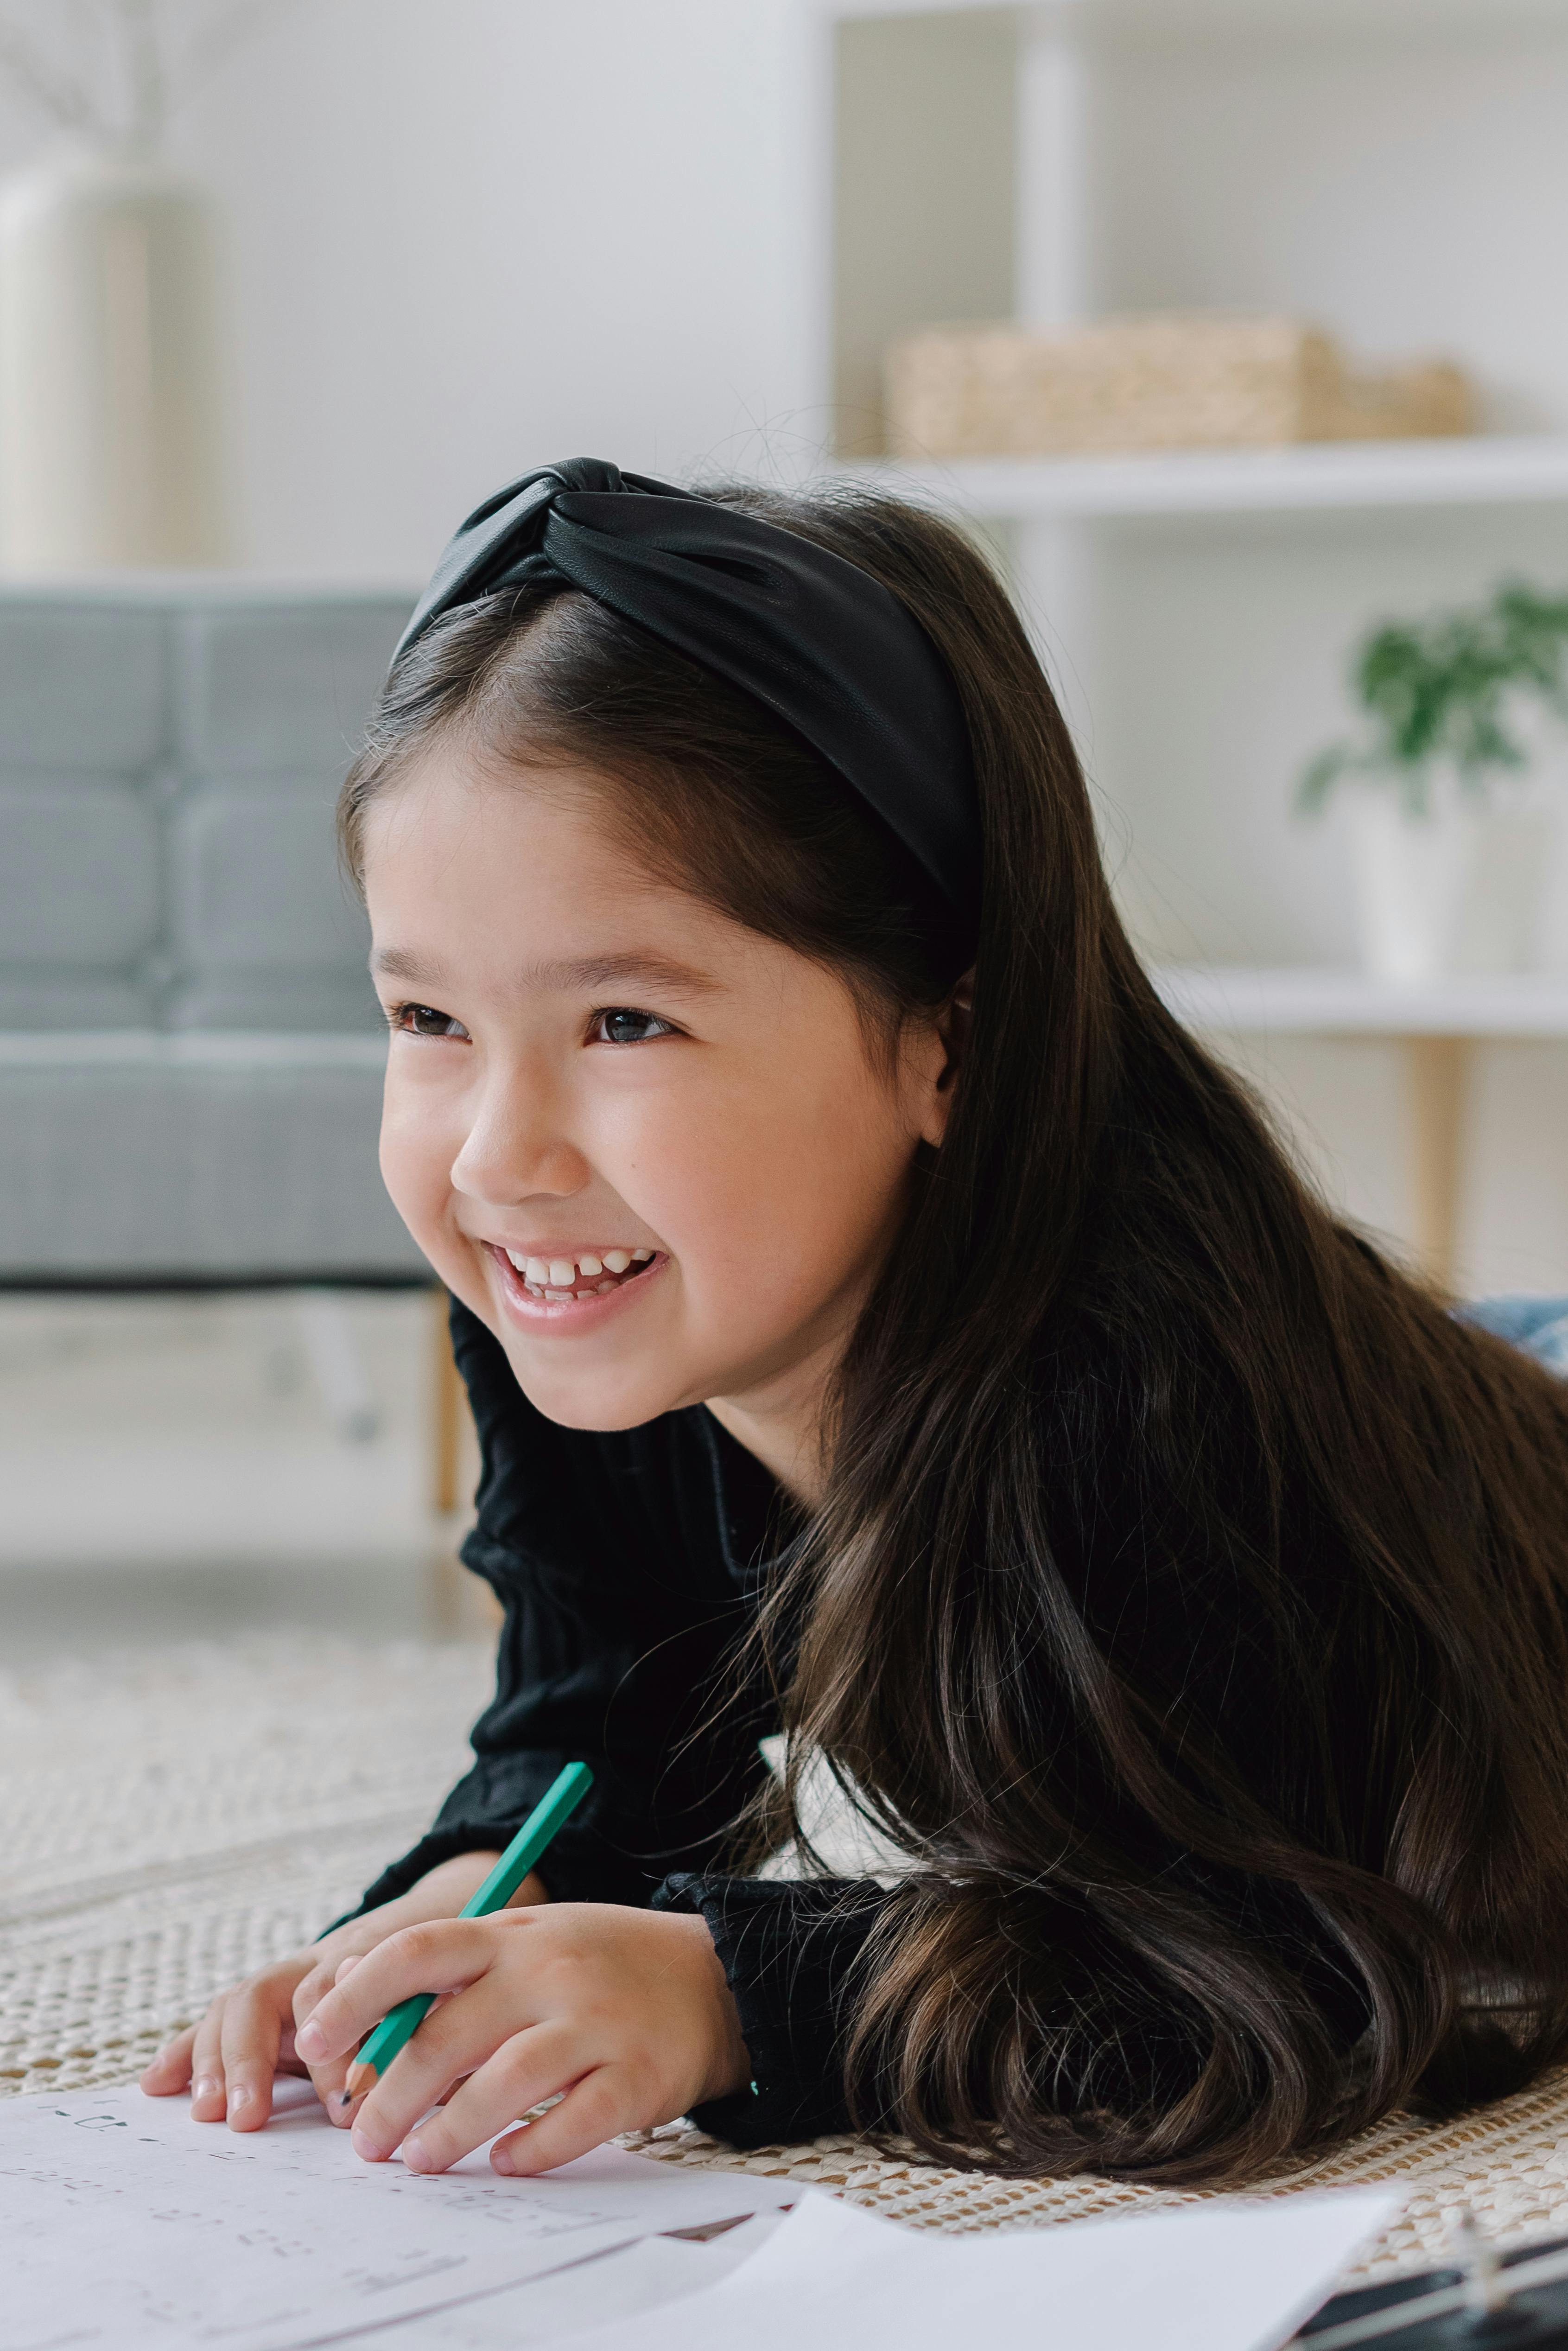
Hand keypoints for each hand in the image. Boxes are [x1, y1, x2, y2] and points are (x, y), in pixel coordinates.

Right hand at [138, 1852, 521, 2130]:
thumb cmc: (459, 1977)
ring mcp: (292, 1978)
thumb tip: (397, 2080)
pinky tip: (156, 2083)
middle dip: (252, 2056)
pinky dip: (189, 2052)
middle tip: (251, 2116)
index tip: (342, 2099)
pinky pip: (222, 2022)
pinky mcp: (270, 2006)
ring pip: (239, 2003)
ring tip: (207, 2112)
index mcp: (371, 1954)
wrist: (448, 1928)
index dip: (331, 2043)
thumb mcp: (459, 1995)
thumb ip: (430, 2027)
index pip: (333, 1986)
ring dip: (217, 2059)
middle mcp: (320, 1961)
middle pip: (267, 1992)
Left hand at [293, 1901, 749, 2176]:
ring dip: (447, 2132)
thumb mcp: (528, 1939)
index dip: (355, 1998)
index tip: (313, 2044)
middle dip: (390, 2095)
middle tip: (364, 2138)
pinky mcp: (635, 2075)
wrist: (716, 1977)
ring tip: (419, 2160)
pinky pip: (569, 2124)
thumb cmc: (601, 1962)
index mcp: (513, 1932)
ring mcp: (595, 2022)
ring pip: (501, 2084)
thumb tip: (356, 1995)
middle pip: (446, 2035)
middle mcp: (548, 1970)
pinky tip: (503, 2164)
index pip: (414, 1953)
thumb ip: (453, 1967)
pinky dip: (527, 2151)